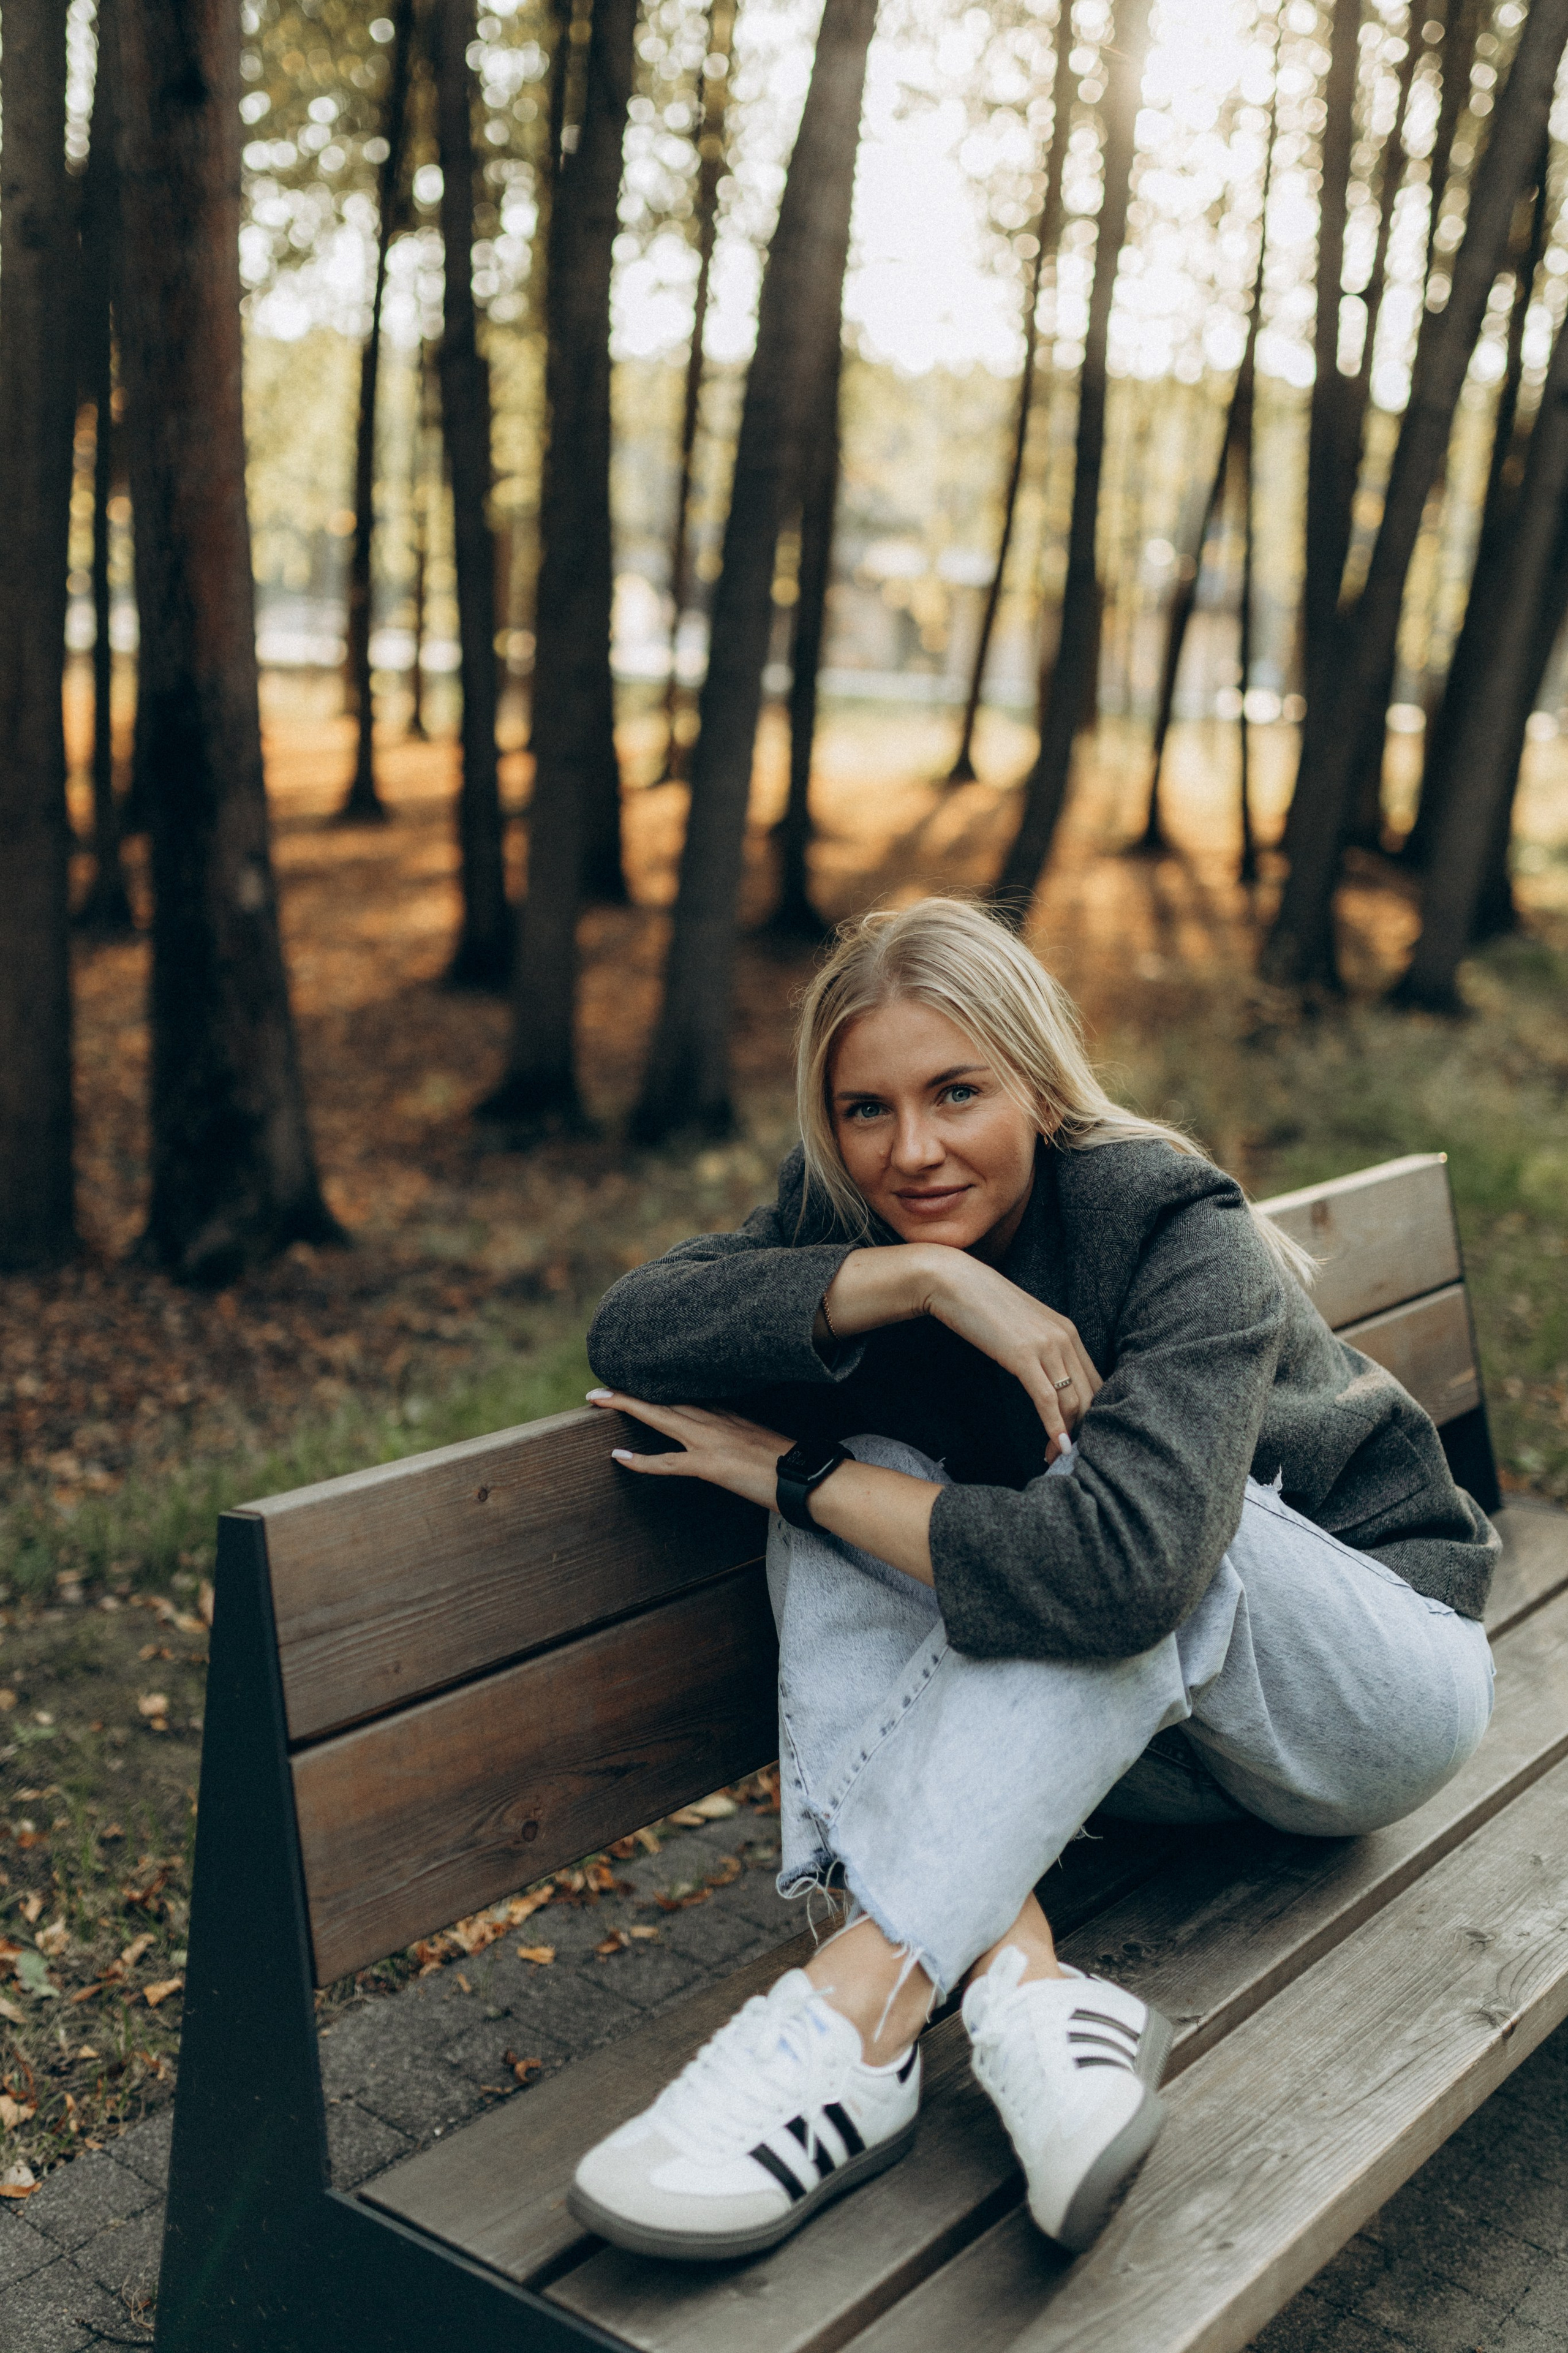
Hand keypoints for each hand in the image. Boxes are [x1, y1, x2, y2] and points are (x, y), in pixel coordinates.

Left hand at [586, 1389, 791, 1509]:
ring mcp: (710, 1440)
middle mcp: (716, 1420)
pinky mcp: (709, 1465)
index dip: (659, 1389)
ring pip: (660, 1417)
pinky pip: (667, 1463)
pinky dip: (641, 1462)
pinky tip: (618, 1458)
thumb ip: (743, 1437)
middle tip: (599, 1387)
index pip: (686, 1396)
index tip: (638, 1382)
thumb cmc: (792, 1464)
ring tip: (597, 1399)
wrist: (808, 1476)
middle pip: (665, 1399)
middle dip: (631, 1392)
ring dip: (627, 1407)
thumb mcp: (764, 1442)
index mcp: (729, 1414)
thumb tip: (734, 1444)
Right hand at [912, 1249, 1101, 1457]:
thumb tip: (1042, 1378)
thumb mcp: (1022, 1327)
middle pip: (1090, 1394)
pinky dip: (1055, 1427)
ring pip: (1073, 1400)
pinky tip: (1056, 1446)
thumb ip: (1039, 1349)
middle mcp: (1066, 1337)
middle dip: (1082, 1429)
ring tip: (1054, 1457)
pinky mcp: (1025, 1355)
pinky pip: (1048, 1399)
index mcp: (1068, 1331)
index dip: (1091, 1413)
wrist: (954, 1282)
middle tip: (1066, 1454)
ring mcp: (1048, 1345)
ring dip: (1066, 1434)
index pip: (1094, 1381)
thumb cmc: (982, 1305)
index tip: (1077, 1435)